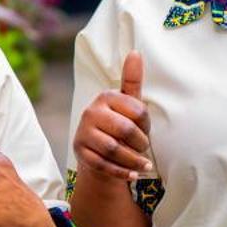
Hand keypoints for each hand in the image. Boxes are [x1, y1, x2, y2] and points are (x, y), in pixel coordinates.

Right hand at [73, 51, 152, 181]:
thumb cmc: (119, 127)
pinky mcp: (80, 152)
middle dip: (140, 144)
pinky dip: (122, 172)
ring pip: (113, 149)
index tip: (146, 130)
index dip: (146, 124)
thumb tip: (135, 52)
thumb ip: (132, 81)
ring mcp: (83, 133)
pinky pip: (104, 165)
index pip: (136, 111)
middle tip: (145, 149)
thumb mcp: (128, 105)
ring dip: (133, 160)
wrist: (100, 155)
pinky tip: (133, 174)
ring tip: (144, 165)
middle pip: (125, 130)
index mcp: (105, 97)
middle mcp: (90, 112)